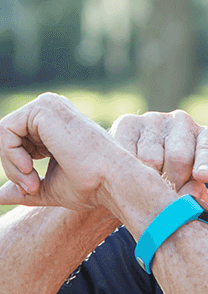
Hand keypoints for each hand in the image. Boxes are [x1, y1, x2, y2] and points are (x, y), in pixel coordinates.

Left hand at [0, 93, 129, 210]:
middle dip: (12, 167)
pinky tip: (30, 168)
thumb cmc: (89, 186)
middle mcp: (52, 110)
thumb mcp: (47, 187)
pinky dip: (10, 155)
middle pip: (8, 136)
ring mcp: (49, 105)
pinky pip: (5, 129)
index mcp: (55, 125)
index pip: (18, 141)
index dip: (18, 168)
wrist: (111, 180)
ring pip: (4, 133)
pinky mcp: (43, 108)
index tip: (34, 188)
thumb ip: (22, 187)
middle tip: (31, 187)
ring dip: (11, 164)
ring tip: (32, 182)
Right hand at [110, 111, 207, 207]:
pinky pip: (126, 152)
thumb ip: (195, 192)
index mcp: (205, 136)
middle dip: (172, 183)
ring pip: (151, 158)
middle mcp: (182, 122)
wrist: (135, 167)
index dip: (207, 163)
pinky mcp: (127, 123)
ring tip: (146, 189)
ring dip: (148, 180)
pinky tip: (128, 178)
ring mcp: (153, 120)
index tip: (203, 176)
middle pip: (179, 158)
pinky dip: (127, 171)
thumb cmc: (172, 180)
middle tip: (164, 197)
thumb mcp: (189, 187)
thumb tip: (191, 196)